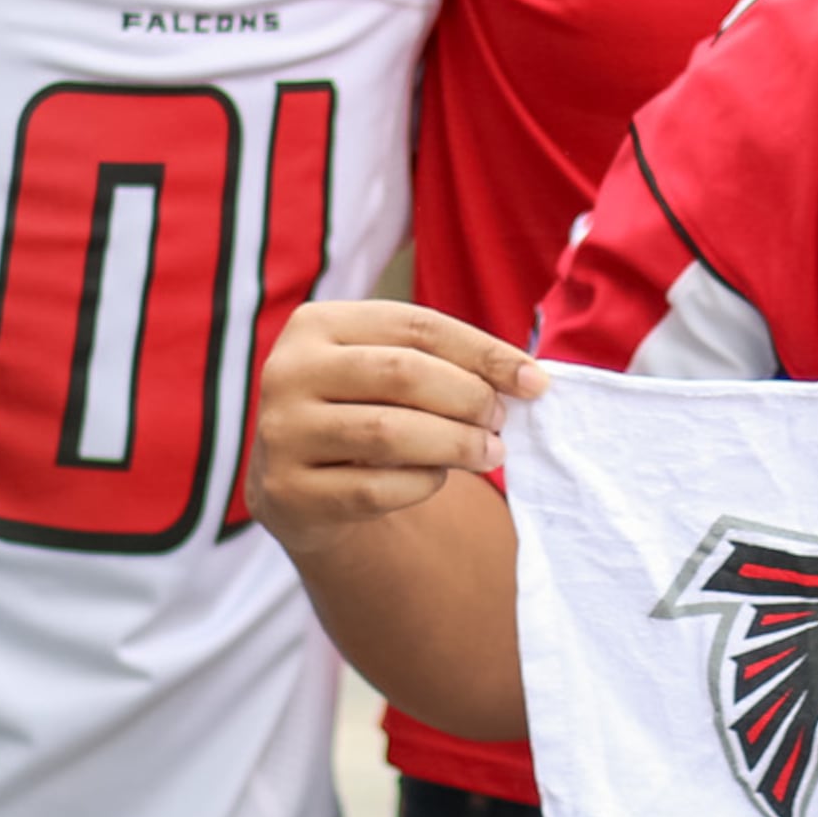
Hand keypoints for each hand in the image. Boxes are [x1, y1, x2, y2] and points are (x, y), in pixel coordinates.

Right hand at [247, 300, 542, 547]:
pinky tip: (438, 478)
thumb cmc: (362, 411)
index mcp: (316, 323)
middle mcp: (288, 371)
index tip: (534, 381)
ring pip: (389, 433)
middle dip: (469, 398)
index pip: (416, 326)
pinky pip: (374, 489)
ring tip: (489, 452)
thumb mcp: (388, 372)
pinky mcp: (289, 493)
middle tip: (501, 421)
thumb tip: (528, 378)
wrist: (299, 487)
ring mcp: (283, 433)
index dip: (483, 352)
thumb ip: (446, 364)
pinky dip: (422, 484)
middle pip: (402, 373)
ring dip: (456, 444)